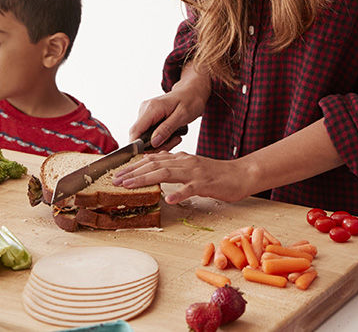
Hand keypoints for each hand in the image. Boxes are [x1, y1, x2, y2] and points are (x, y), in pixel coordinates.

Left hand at [112, 151, 251, 204]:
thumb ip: (174, 165)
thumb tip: (154, 164)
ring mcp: (195, 172)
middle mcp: (185, 162)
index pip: (153, 160)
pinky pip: (190, 188)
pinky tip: (169, 199)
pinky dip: (179, 193)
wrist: (241, 174)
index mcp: (181, 159)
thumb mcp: (192, 167)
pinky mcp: (206, 183)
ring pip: (167, 173)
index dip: (134, 166)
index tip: (118, 173)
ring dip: (146, 179)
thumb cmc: (217, 174)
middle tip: (115, 180)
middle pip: (154, 165)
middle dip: (132, 173)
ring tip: (130, 186)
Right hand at [129, 64, 209, 149]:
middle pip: (140, 136)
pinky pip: (149, 132)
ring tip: (176, 137)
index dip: (138, 146)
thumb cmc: (191, 100)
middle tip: (173, 142)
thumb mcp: (182, 116)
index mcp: (152, 108)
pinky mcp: (149, 116)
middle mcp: (145, 109)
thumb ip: (167, 129)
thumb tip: (153, 142)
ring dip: (160, 142)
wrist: (193, 90)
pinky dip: (160, 137)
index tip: (151, 154)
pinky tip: (172, 134)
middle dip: (155, 146)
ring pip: (145, 136)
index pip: (135, 131)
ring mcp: (146, 112)